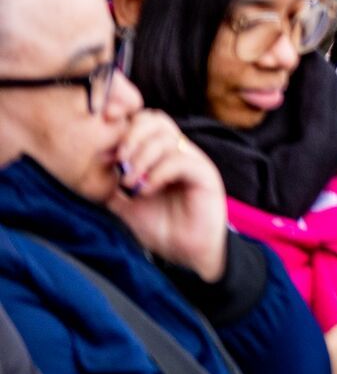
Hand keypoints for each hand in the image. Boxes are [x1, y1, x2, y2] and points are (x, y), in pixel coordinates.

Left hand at [105, 112, 227, 282]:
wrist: (187, 253)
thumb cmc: (162, 228)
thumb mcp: (126, 205)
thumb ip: (111, 186)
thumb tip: (93, 166)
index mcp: (160, 155)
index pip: (143, 123)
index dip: (123, 127)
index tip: (106, 151)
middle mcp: (178, 152)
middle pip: (156, 120)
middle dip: (132, 137)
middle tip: (120, 163)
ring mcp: (193, 161)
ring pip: (166, 137)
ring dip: (142, 158)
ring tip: (131, 183)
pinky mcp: (205, 174)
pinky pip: (180, 160)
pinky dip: (157, 173)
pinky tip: (146, 191)